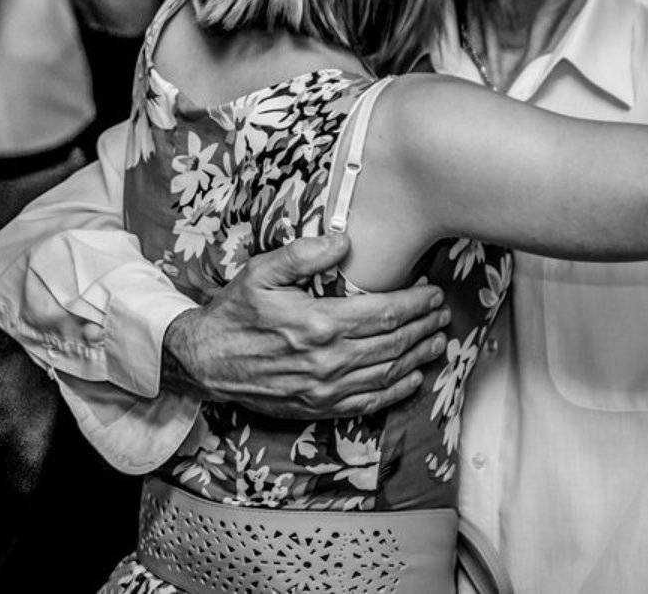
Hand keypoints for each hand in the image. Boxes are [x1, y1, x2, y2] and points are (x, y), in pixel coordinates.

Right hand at [161, 232, 450, 418]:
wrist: (205, 362)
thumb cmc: (234, 312)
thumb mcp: (261, 271)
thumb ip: (304, 254)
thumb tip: (345, 240)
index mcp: (318, 323)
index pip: (383, 312)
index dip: (415, 303)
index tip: (433, 292)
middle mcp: (327, 360)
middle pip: (392, 343)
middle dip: (424, 326)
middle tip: (443, 313)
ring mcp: (325, 388)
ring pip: (386, 373)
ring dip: (417, 357)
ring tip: (438, 341)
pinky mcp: (318, 407)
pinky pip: (368, 402)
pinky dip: (395, 391)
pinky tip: (412, 379)